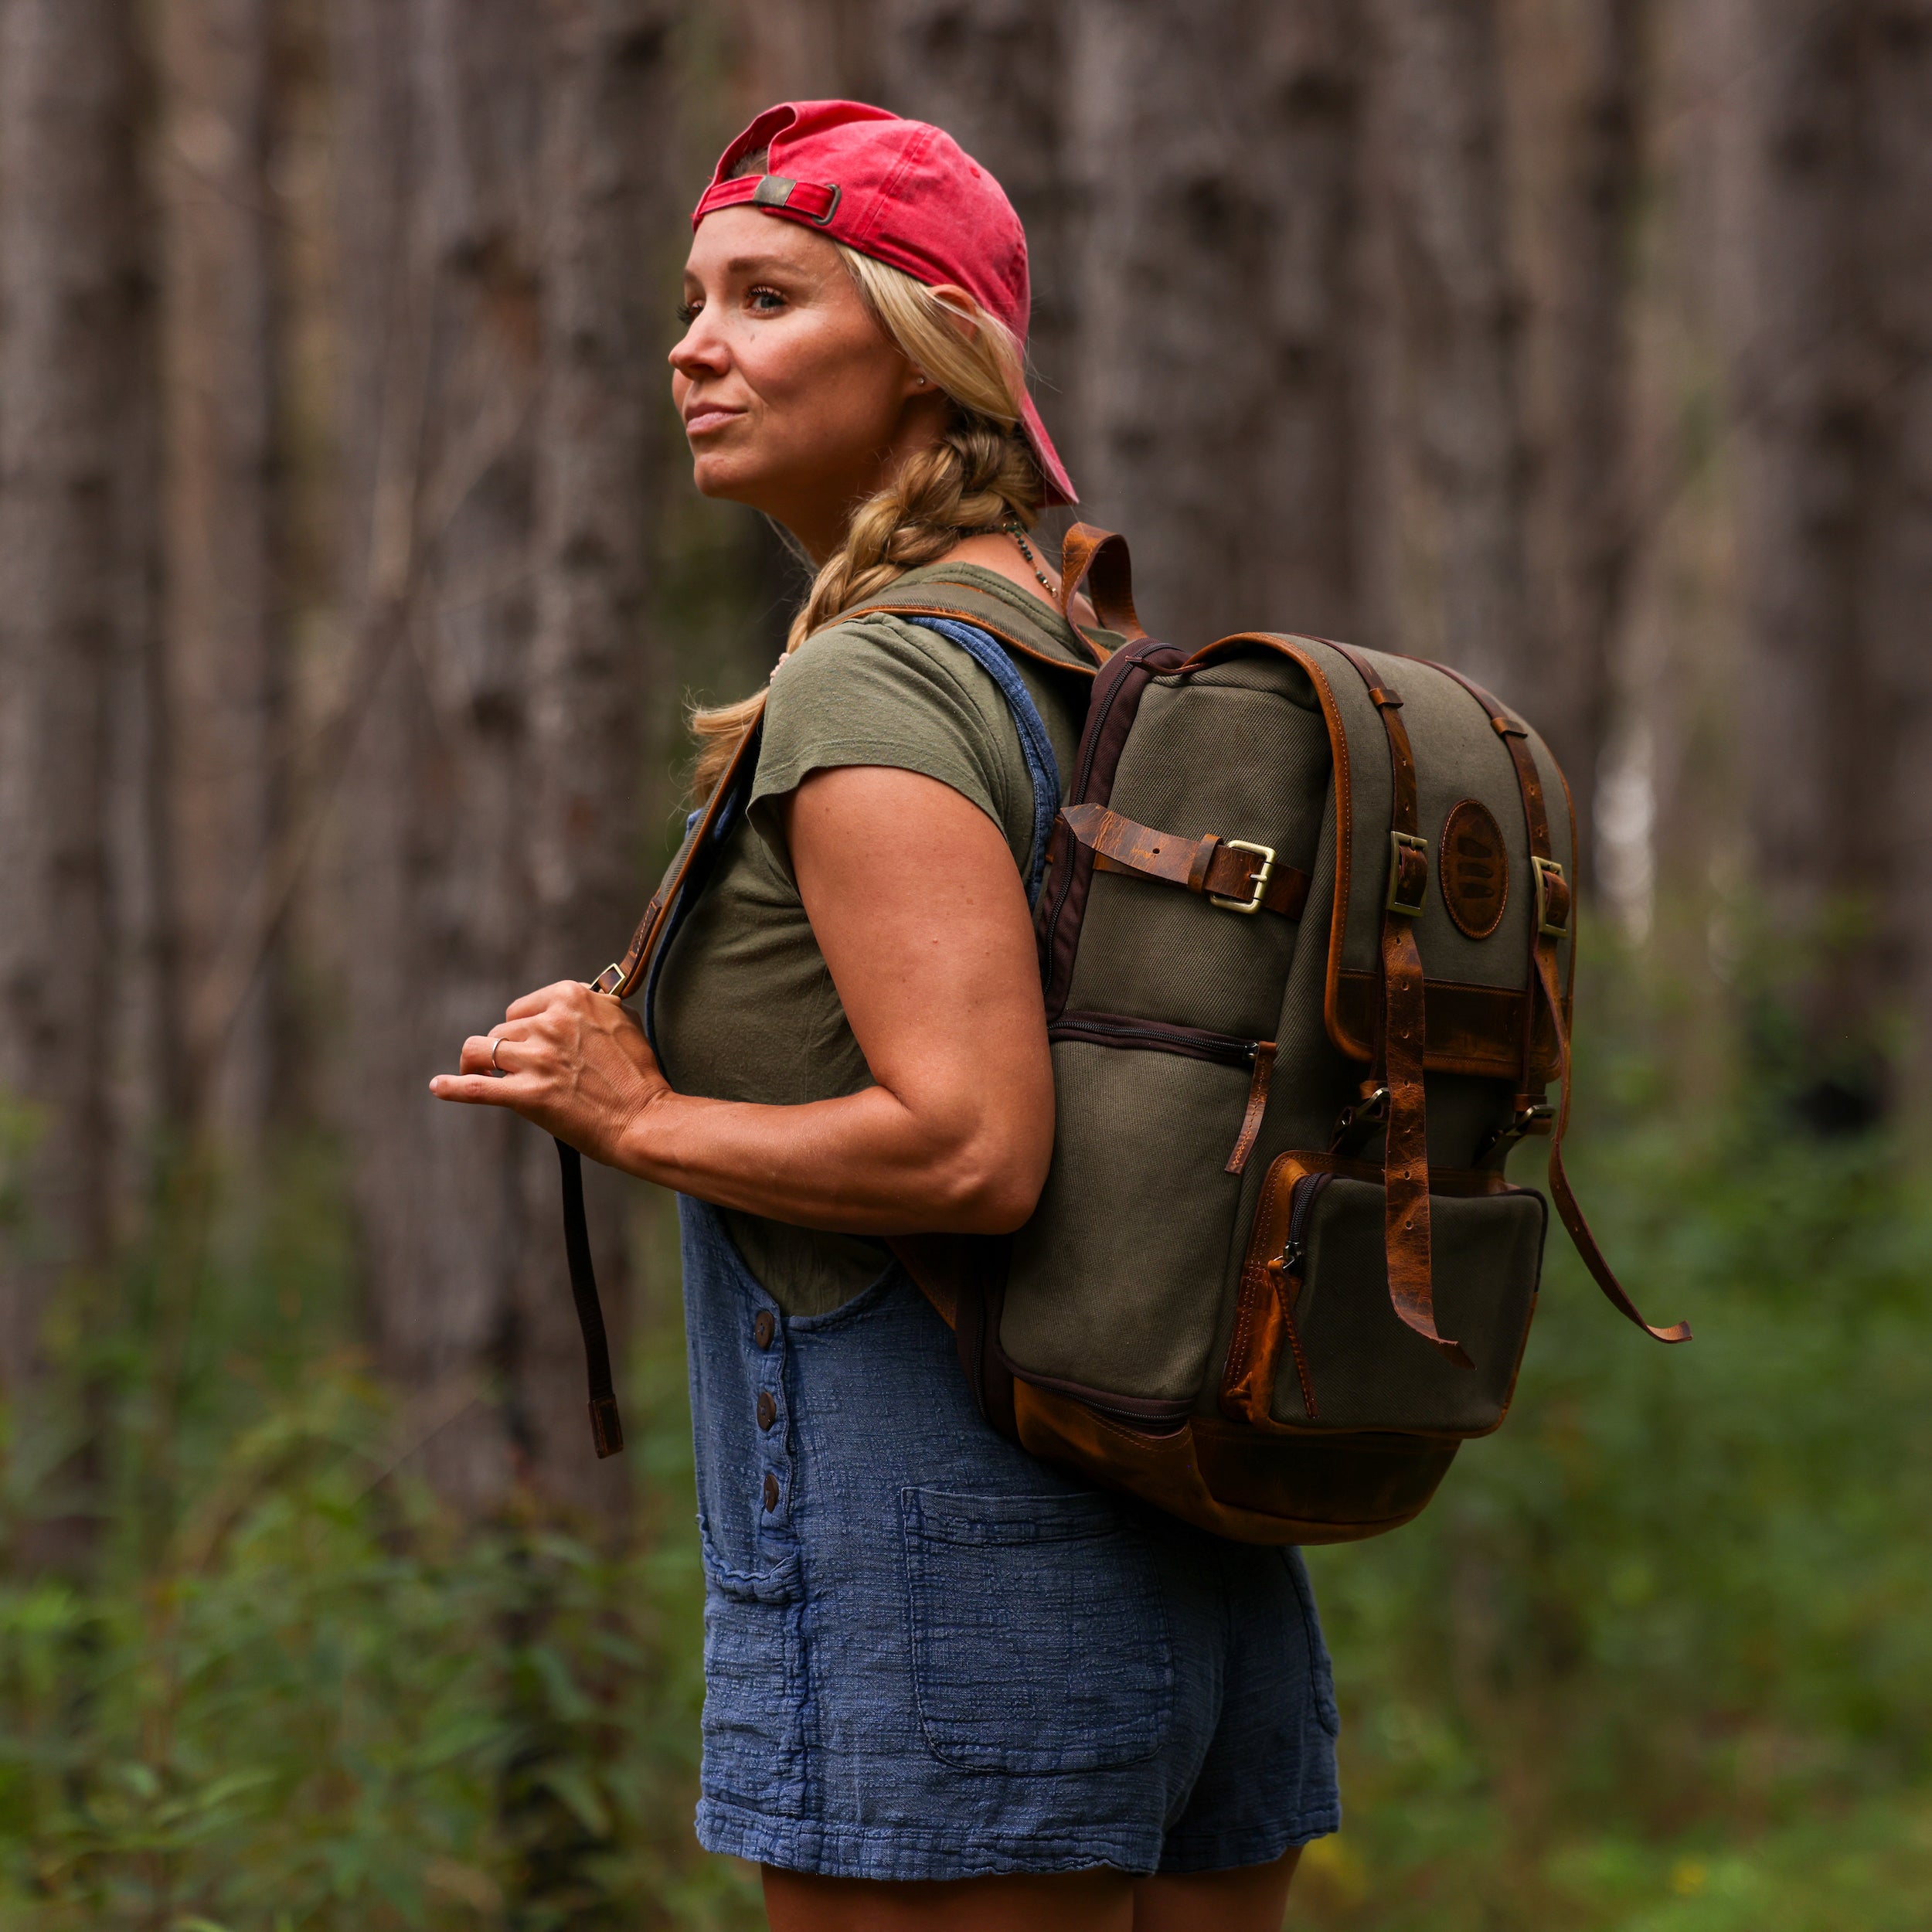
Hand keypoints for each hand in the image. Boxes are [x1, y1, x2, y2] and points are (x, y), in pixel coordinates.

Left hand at [429, 979, 668, 1165]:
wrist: (646, 1119)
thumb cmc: (639, 1074)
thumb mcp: (621, 1019)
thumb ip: (589, 1006)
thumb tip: (565, 1006)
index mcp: (572, 997)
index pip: (522, 1008)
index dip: (524, 1030)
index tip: (533, 1048)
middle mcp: (551, 1023)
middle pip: (502, 1030)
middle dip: (507, 1052)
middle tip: (524, 1073)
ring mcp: (537, 1058)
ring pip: (481, 1051)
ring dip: (481, 1066)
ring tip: (486, 1078)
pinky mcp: (528, 1095)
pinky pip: (476, 1088)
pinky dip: (452, 1088)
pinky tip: (437, 1087)